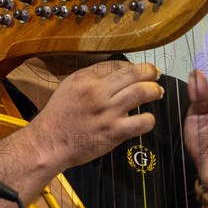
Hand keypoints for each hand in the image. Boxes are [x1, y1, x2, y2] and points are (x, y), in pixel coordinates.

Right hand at [29, 61, 162, 168]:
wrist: (49, 143)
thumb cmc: (59, 115)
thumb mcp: (70, 86)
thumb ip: (93, 76)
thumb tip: (119, 71)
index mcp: (87, 78)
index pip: (118, 65)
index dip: (134, 66)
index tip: (141, 70)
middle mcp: (98, 91)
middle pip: (134, 74)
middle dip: (150, 72)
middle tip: (156, 74)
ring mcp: (107, 112)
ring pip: (141, 92)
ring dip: (154, 90)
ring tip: (158, 92)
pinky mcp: (114, 131)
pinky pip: (141, 122)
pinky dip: (149, 119)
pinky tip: (147, 118)